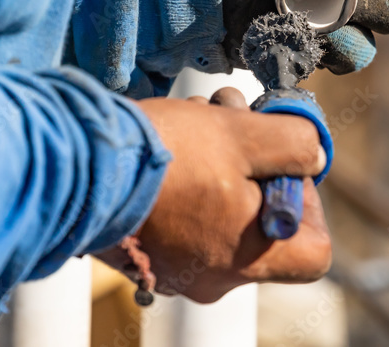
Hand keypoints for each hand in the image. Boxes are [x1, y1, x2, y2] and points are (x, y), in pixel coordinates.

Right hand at [101, 88, 330, 302]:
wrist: (75, 167)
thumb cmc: (166, 155)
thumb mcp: (245, 135)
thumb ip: (294, 147)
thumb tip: (313, 157)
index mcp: (248, 259)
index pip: (314, 253)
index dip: (312, 205)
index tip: (287, 166)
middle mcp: (215, 276)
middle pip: (265, 222)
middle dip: (259, 161)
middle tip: (241, 118)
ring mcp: (178, 269)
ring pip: (224, 209)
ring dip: (225, 156)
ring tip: (205, 112)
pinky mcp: (147, 251)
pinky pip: (189, 215)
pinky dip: (193, 174)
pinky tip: (177, 135)